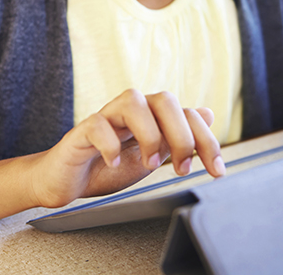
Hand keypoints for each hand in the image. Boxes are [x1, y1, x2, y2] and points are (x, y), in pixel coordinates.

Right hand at [28, 89, 225, 208]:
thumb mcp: (152, 155)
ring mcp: (105, 118)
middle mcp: (130, 111)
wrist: (67, 181)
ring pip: (132, 100)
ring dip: (149, 134)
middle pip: (164, 99)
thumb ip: (177, 137)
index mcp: (151, 116)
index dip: (207, 141)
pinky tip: (114, 163)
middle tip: (181, 168)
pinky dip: (110, 144)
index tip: (216, 170)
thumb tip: (207, 113)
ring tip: (148, 163)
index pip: (187, 113)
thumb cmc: (106, 167)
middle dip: (182, 135)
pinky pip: (97, 124)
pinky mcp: (81, 132)